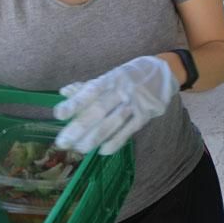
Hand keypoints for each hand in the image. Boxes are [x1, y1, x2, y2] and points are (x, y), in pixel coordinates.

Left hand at [54, 55, 176, 155]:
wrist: (164, 71)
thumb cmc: (131, 75)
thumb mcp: (110, 76)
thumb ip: (87, 86)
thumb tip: (63, 92)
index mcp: (110, 79)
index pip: (90, 91)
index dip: (75, 103)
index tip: (59, 115)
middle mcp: (122, 90)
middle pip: (99, 110)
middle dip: (79, 127)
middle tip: (63, 142)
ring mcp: (135, 103)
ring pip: (113, 122)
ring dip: (95, 138)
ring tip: (79, 149)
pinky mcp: (146, 114)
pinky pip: (129, 130)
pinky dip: (116, 141)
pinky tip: (102, 151)